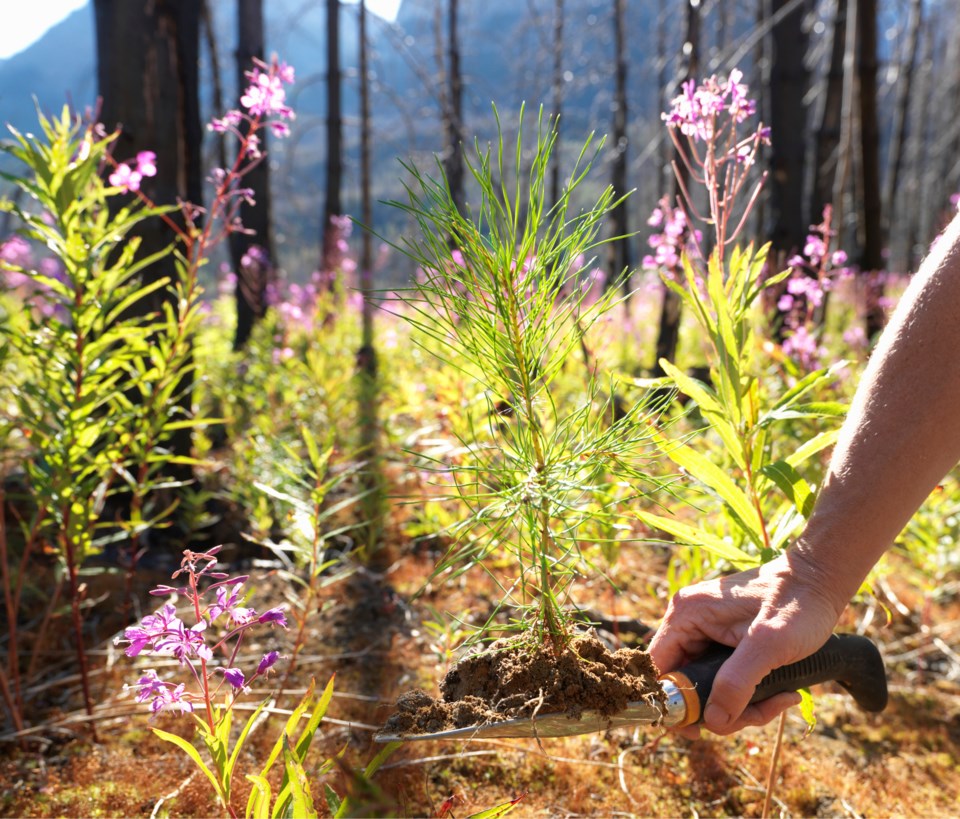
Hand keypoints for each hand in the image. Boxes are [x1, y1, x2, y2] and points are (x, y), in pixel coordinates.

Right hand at [648, 549, 845, 736]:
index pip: (658, 667)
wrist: (820, 581)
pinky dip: (749, 694)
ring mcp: (706, 631)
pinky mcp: (723, 640)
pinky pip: (725, 679)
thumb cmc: (796, 604)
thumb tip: (713, 723)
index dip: (672, 702)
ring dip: (741, 705)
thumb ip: (736, 683)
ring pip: (708, 686)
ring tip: (781, 700)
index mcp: (686, 615)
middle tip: (756, 715)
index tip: (700, 729)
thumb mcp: (768, 645)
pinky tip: (781, 692)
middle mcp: (689, 622)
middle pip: (685, 683)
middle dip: (719, 708)